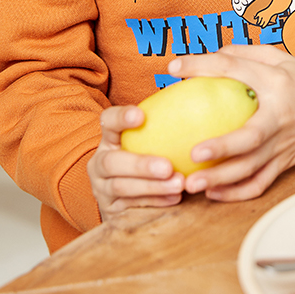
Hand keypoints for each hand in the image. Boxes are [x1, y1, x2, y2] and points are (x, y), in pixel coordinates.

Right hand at [87, 105, 184, 220]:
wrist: (127, 194)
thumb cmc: (149, 154)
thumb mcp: (150, 137)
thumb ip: (164, 119)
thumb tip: (193, 84)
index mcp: (109, 138)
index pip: (108, 121)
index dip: (121, 117)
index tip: (140, 115)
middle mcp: (100, 162)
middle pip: (112, 162)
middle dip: (140, 164)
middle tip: (168, 166)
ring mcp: (102, 188)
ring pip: (122, 187)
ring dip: (153, 187)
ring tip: (179, 184)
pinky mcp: (111, 210)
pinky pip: (131, 206)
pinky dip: (155, 202)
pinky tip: (175, 198)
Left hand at [167, 44, 294, 201]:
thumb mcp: (280, 57)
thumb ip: (245, 54)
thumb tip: (208, 56)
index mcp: (277, 82)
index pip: (236, 70)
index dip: (203, 66)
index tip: (173, 69)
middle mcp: (281, 116)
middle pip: (251, 137)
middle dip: (223, 148)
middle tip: (193, 153)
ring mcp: (284, 144)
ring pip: (252, 168)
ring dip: (222, 179)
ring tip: (191, 183)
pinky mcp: (285, 163)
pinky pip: (260, 183)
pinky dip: (237, 193)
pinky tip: (212, 193)